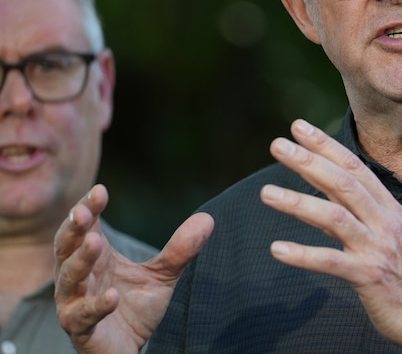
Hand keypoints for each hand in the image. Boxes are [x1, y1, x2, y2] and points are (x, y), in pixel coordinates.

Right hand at [54, 184, 213, 353]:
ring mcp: (76, 302)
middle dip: (75, 229)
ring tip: (95, 243)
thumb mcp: (163, 275)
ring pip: (70, 278)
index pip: (86, 226)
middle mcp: (79, 276)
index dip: (89, 207)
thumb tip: (208, 218)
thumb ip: (181, 249)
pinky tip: (113, 295)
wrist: (128, 348)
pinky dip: (97, 305)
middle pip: (67, 247)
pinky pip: (83, 316)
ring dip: (81, 260)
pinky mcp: (82, 329)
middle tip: (84, 212)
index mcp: (95, 257)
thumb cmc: (135, 307)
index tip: (100, 190)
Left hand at [260, 119, 401, 349]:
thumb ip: (354, 208)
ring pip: (335, 217)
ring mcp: (377, 247)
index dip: (326, 145)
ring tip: (266, 193)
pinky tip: (278, 249)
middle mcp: (383, 221)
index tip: (298, 127)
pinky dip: (303, 254)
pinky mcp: (369, 276)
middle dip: (309, 161)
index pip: (354, 166)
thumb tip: (322, 182)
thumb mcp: (383, 231)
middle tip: (278, 145)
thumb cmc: (400, 270)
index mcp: (387, 206)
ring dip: (298, 202)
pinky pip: (332, 261)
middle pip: (343, 183)